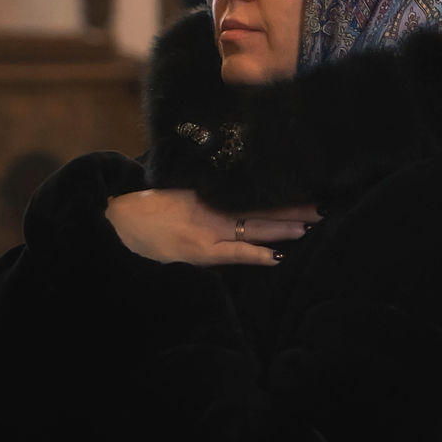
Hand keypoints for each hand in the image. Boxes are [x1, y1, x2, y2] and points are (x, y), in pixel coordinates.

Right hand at [105, 190, 319, 265]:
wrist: (119, 222)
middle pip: (261, 207)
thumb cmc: (146, 209)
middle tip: (323, 205)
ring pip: (254, 228)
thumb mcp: (179, 191)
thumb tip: (230, 187)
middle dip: (293, 209)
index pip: (253, 192)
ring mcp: (209, 231)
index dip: (280, 192)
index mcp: (210, 192)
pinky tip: (278, 256)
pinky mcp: (200, 252)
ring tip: (311, 225)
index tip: (306, 185)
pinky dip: (256, 255)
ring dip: (284, 228)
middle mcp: (214, 208)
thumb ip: (206, 191)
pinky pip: (234, 253)